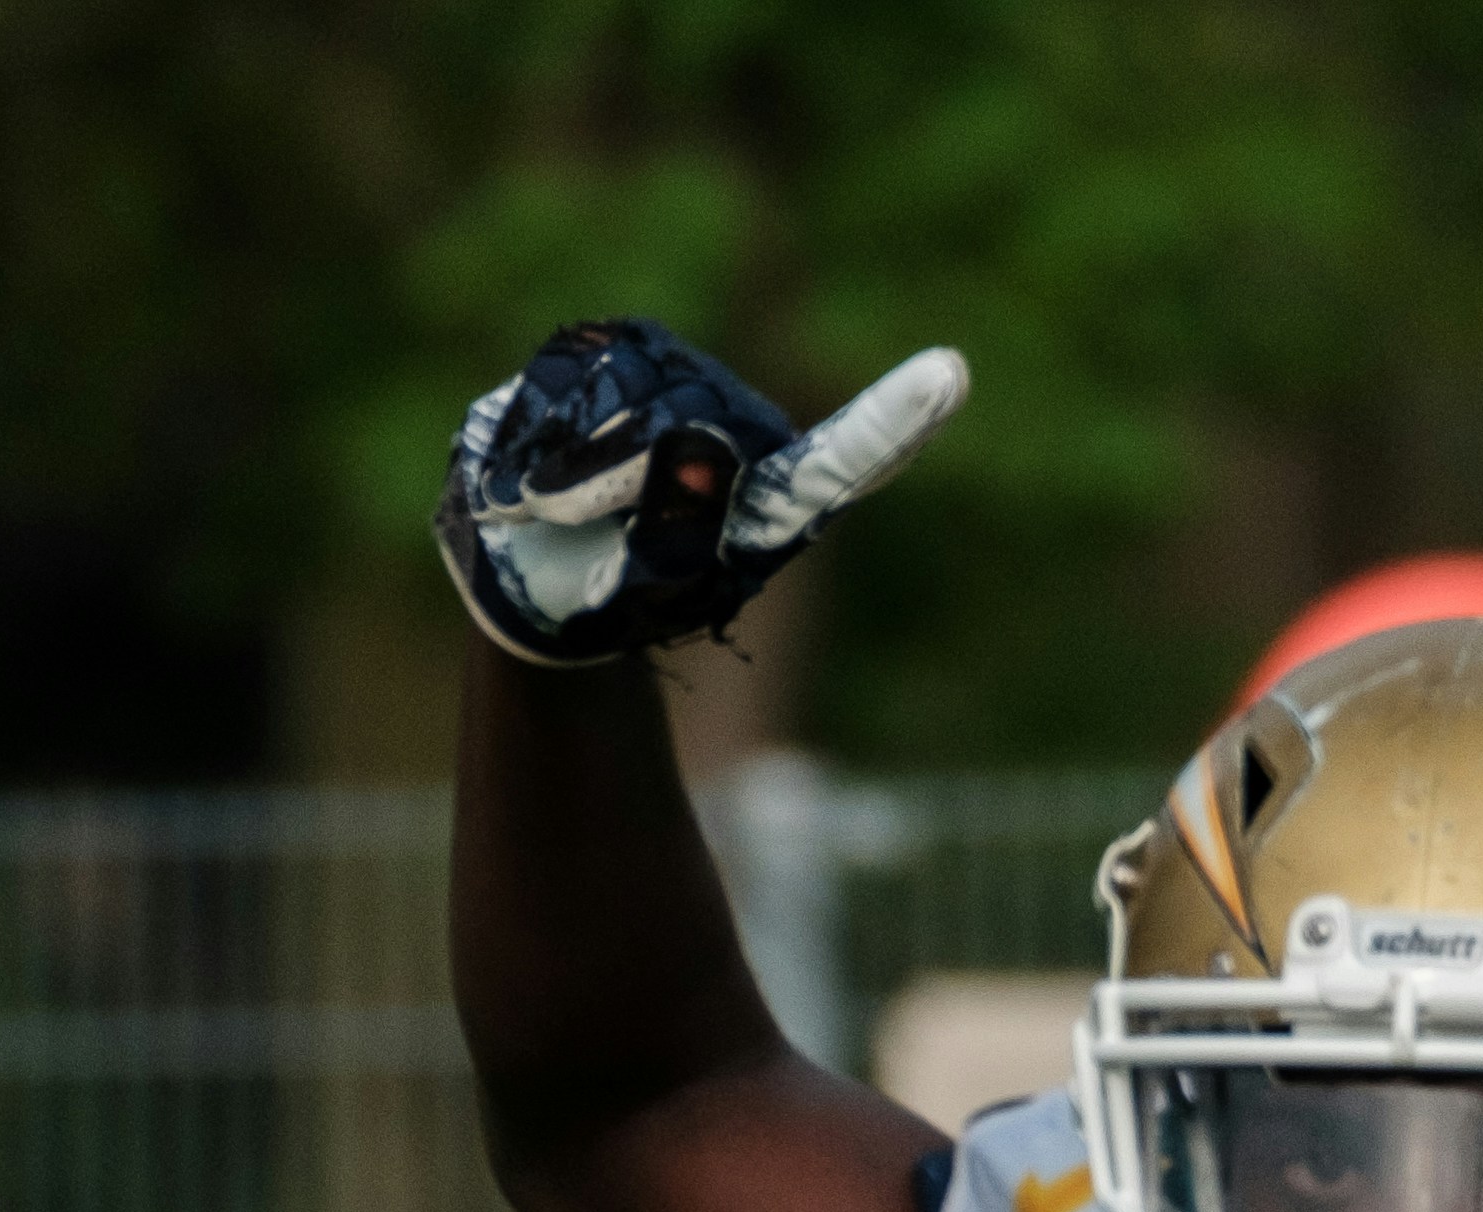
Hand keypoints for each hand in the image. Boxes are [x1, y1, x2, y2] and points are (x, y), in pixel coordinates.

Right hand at [436, 318, 967, 668]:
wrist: (533, 566)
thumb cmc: (605, 596)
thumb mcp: (639, 591)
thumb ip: (670, 536)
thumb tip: (691, 448)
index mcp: (773, 500)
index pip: (842, 462)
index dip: (890, 422)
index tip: (950, 376)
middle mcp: (739, 423)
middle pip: (681, 431)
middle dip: (615, 488)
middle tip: (588, 530)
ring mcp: (680, 372)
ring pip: (620, 406)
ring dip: (571, 472)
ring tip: (558, 506)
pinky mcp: (614, 343)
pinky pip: (566, 382)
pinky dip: (535, 435)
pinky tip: (534, 464)